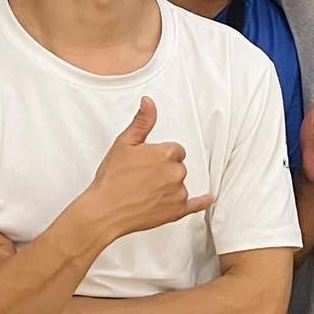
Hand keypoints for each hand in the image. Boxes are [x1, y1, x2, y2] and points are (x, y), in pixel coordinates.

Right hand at [78, 98, 209, 240]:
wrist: (104, 210)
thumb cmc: (112, 178)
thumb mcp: (124, 143)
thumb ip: (142, 122)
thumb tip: (149, 102)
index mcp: (166, 153)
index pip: (175, 150)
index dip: (160, 155)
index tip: (147, 162)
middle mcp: (176, 172)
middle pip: (178, 166)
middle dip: (164, 170)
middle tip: (142, 177)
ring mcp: (178, 192)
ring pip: (180, 184)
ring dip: (169, 186)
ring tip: (145, 192)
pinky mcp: (176, 211)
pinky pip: (194, 205)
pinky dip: (201, 202)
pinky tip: (209, 199)